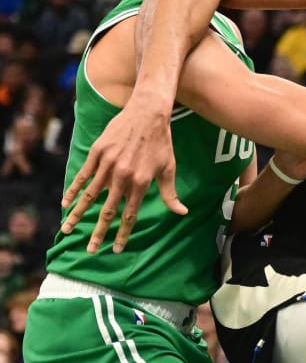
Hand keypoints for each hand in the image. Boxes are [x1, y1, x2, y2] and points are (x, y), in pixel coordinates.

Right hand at [60, 94, 184, 253]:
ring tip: (68, 229)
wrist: (148, 113)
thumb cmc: (161, 142)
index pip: (130, 215)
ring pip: (90, 195)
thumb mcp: (169, 168)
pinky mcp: (97, 153)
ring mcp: (108, 165)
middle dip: (99, 232)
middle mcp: (123, 176)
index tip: (115, 249)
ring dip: (78, 214)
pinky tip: (66, 203)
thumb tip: (182, 212)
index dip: (123, 233)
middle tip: (90, 250)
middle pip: (108, 210)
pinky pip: (83, 175)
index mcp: (142, 182)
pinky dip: (73, 190)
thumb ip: (170, 193)